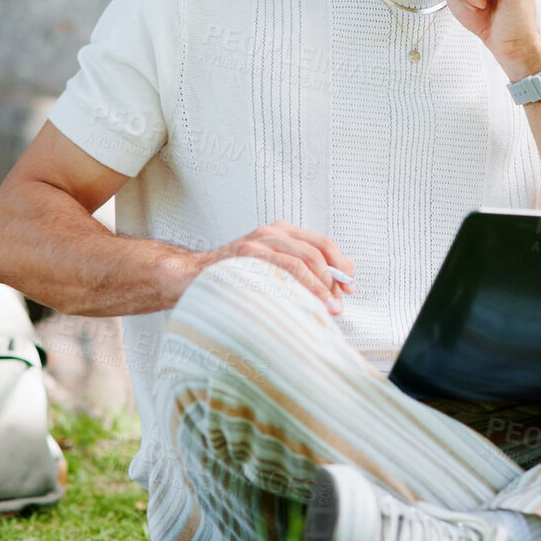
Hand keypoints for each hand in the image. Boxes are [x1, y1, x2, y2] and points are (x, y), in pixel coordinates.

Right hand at [194, 221, 354, 314]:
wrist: (191, 276)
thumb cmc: (235, 275)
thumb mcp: (272, 268)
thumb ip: (302, 269)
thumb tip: (341, 279)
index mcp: (283, 232)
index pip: (324, 244)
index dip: (342, 265)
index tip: (350, 288)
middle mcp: (273, 232)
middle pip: (317, 252)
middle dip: (334, 279)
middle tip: (339, 303)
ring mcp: (258, 242)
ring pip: (302, 261)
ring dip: (319, 287)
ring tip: (329, 308)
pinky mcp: (245, 255)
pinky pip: (280, 270)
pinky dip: (298, 288)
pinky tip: (303, 303)